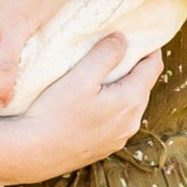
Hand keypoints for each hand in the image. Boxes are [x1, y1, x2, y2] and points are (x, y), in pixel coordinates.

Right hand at [0, 37, 163, 184]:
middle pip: (143, 84)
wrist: (33, 154)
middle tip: (116, 47)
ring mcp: (119, 138)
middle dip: (134, 65)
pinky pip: (118, 118)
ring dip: (123, 85)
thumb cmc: (54, 113)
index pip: (154, 67)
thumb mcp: (80, 76)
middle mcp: (131, 122)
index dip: (149, 47)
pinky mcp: (105, 147)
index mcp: (130, 101)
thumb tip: (123, 38)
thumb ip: (106, 54)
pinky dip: (113, 103)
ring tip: (102, 70)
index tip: (138, 32)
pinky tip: (92, 98)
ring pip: (131, 102)